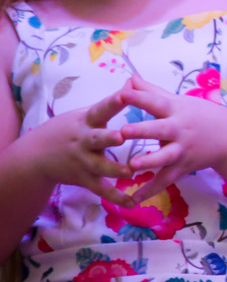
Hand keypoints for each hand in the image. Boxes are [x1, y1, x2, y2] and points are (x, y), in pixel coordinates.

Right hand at [28, 81, 135, 205]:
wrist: (36, 156)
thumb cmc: (71, 129)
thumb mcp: (86, 112)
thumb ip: (112, 101)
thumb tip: (135, 80)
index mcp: (88, 121)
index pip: (102, 108)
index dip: (114, 101)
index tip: (127, 92)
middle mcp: (85, 141)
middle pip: (97, 138)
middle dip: (109, 137)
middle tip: (122, 135)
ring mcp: (84, 161)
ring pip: (100, 166)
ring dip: (115, 169)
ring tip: (130, 172)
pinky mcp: (84, 179)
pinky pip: (102, 190)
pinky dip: (117, 197)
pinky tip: (133, 202)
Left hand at [119, 75, 226, 202]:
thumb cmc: (198, 115)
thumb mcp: (177, 100)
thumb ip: (150, 91)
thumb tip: (130, 77)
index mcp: (174, 110)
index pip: (155, 102)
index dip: (140, 97)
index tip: (123, 93)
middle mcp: (178, 129)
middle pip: (158, 129)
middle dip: (142, 131)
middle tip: (123, 131)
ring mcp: (181, 150)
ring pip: (164, 157)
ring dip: (149, 162)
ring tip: (133, 166)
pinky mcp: (183, 167)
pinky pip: (165, 180)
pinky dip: (150, 190)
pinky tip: (133, 199)